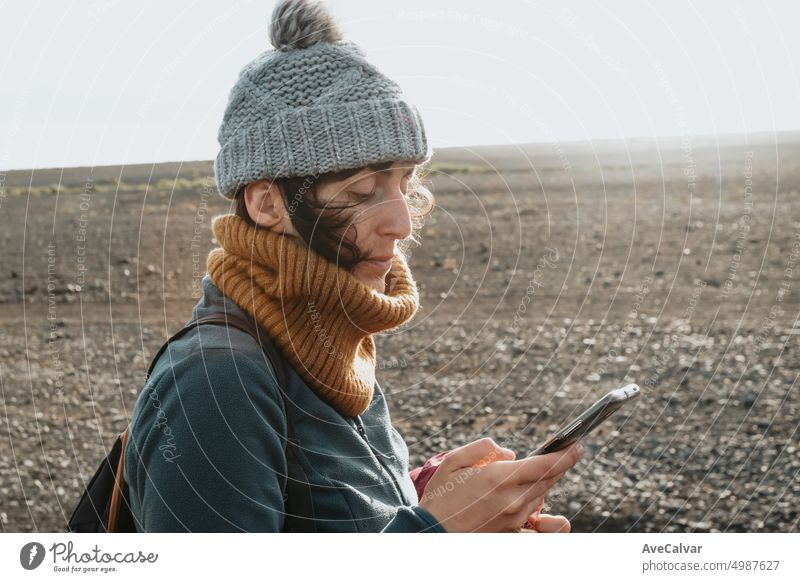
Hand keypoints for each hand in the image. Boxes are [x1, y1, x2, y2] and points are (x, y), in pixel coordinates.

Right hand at [418, 437, 582, 532]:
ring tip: (526, 478)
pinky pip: (538, 525)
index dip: (566, 454)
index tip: (578, 445)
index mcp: (499, 478)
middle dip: (558, 466)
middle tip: (564, 453)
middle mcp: (513, 500)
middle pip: (549, 480)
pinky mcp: (512, 535)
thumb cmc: (440, 495)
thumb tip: (510, 453)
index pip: (546, 465)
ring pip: (541, 497)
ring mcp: (515, 520)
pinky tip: (542, 512)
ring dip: (541, 485)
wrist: (430, 533)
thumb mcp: (454, 461)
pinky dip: (543, 517)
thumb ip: (484, 449)